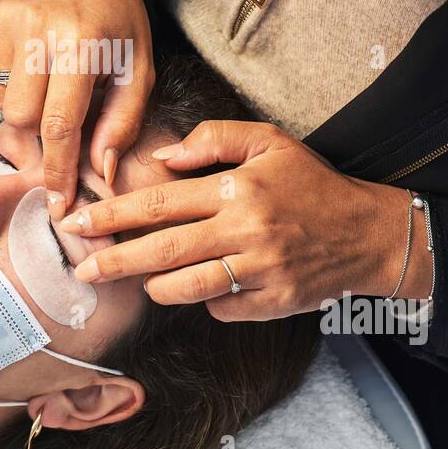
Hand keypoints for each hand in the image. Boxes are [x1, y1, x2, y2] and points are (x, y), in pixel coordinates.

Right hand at [0, 0, 153, 217]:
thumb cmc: (115, 11)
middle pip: (22, 118)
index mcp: (82, 42)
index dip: (58, 170)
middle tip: (58, 132)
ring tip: (51, 80)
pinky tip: (32, 60)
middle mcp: (38, 29)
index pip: (60, 124)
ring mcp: (4, 20)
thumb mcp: (136, 63)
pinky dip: (9, 82)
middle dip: (39, 137)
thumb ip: (122, 121)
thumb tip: (102, 174)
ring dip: (26, 106)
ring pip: (2, 100)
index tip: (57, 204)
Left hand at [57, 120, 430, 320]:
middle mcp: (245, 232)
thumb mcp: (270, 142)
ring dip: (154, 286)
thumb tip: (161, 157)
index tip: (78, 221)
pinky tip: (210, 284)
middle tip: (82, 269)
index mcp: (237, 189)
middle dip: (115, 261)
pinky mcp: (271, 304)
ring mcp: (258, 272)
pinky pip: (220, 308)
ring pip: (186, 287)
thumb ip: (213, 139)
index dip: (113, 214)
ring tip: (140, 280)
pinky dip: (207, 299)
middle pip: (162, 250)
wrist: (369, 234)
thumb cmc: (312, 183)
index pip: (160, 203)